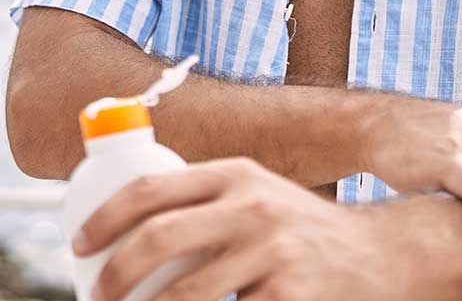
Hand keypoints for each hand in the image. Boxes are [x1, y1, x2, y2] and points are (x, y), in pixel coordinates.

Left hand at [73, 157, 411, 300]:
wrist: (384, 257)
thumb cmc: (302, 233)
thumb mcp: (257, 196)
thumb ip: (205, 202)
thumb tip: (123, 223)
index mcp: (236, 174)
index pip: (151, 188)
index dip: (103, 218)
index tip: (78, 246)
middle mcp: (254, 206)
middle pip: (158, 239)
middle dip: (113, 276)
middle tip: (95, 296)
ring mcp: (274, 254)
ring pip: (184, 294)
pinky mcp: (289, 297)